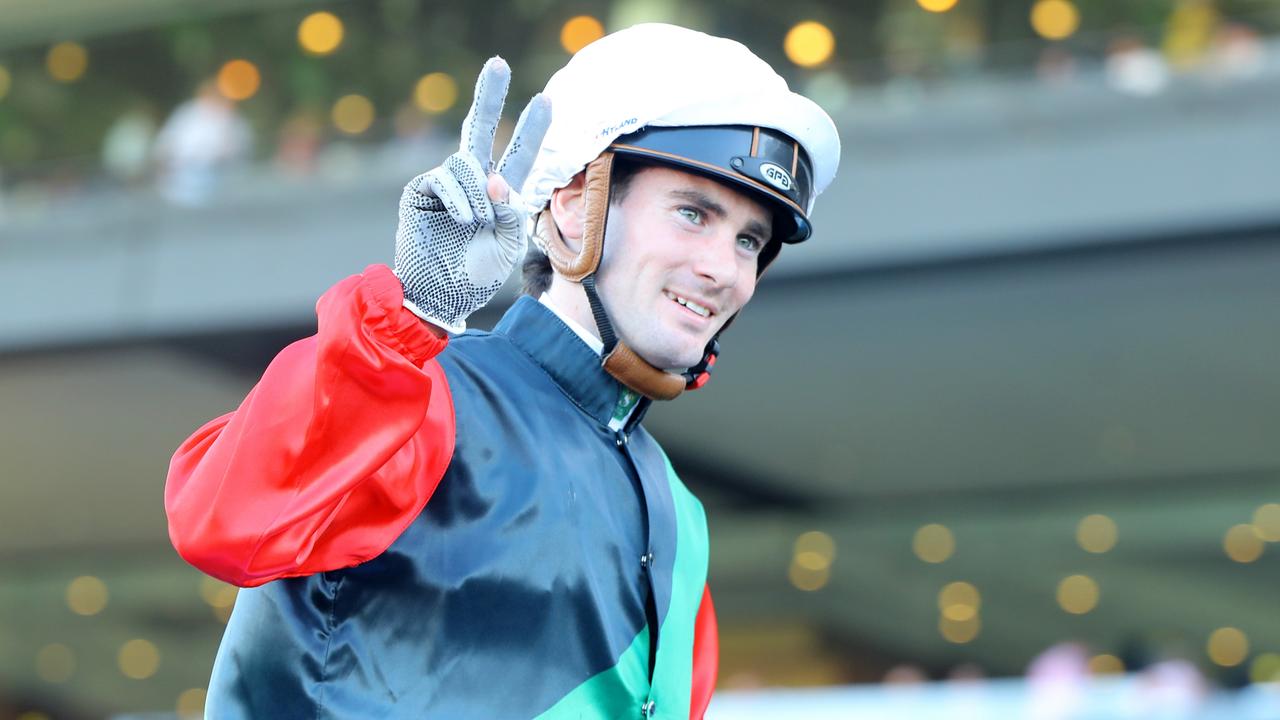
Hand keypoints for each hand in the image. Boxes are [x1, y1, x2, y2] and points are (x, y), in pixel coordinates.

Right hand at [394, 57, 550, 332]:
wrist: (443, 295)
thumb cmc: (477, 274)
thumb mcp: (509, 243)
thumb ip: (510, 209)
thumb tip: (494, 178)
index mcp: (498, 193)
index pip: (517, 154)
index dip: (532, 128)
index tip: (547, 100)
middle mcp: (472, 182)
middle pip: (479, 128)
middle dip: (489, 95)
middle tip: (499, 63)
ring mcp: (445, 184)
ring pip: (466, 163)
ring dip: (477, 193)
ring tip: (477, 222)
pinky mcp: (421, 191)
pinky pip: (444, 178)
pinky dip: (459, 198)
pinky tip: (462, 219)